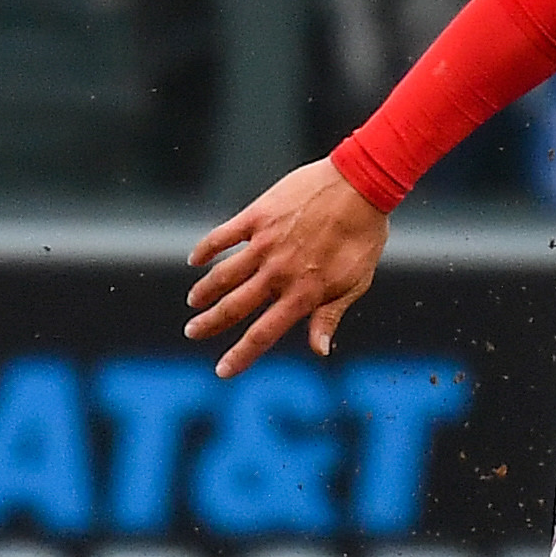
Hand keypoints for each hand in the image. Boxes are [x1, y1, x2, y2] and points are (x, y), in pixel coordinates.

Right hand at [184, 158, 389, 376]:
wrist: (360, 186)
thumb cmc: (363, 237)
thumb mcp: (356, 283)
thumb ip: (330, 316)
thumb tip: (319, 351)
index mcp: (304, 293)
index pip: (263, 334)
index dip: (241, 355)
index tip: (222, 371)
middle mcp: (279, 272)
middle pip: (234, 307)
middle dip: (210, 324)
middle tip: (192, 333)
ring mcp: (265, 244)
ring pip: (223, 275)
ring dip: (205, 291)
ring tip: (194, 302)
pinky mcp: (257, 216)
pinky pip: (223, 236)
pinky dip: (206, 249)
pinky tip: (195, 260)